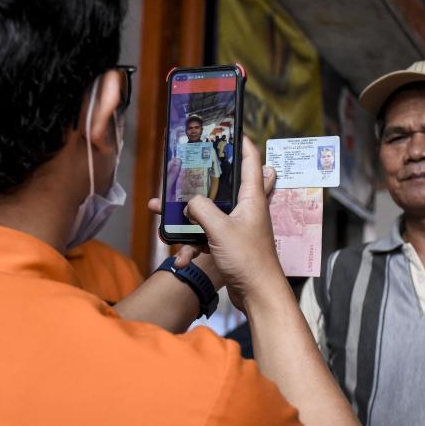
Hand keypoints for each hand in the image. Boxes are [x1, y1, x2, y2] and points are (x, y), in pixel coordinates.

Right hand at [148, 142, 277, 293]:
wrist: (258, 295)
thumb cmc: (248, 260)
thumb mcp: (220, 229)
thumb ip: (201, 208)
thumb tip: (190, 201)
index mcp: (252, 198)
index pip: (251, 160)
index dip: (242, 143)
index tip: (230, 129)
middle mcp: (246, 209)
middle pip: (220, 188)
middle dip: (197, 188)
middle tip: (181, 177)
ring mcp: (238, 227)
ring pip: (207, 216)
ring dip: (188, 225)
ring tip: (167, 232)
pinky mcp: (230, 244)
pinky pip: (206, 237)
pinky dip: (193, 246)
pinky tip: (183, 259)